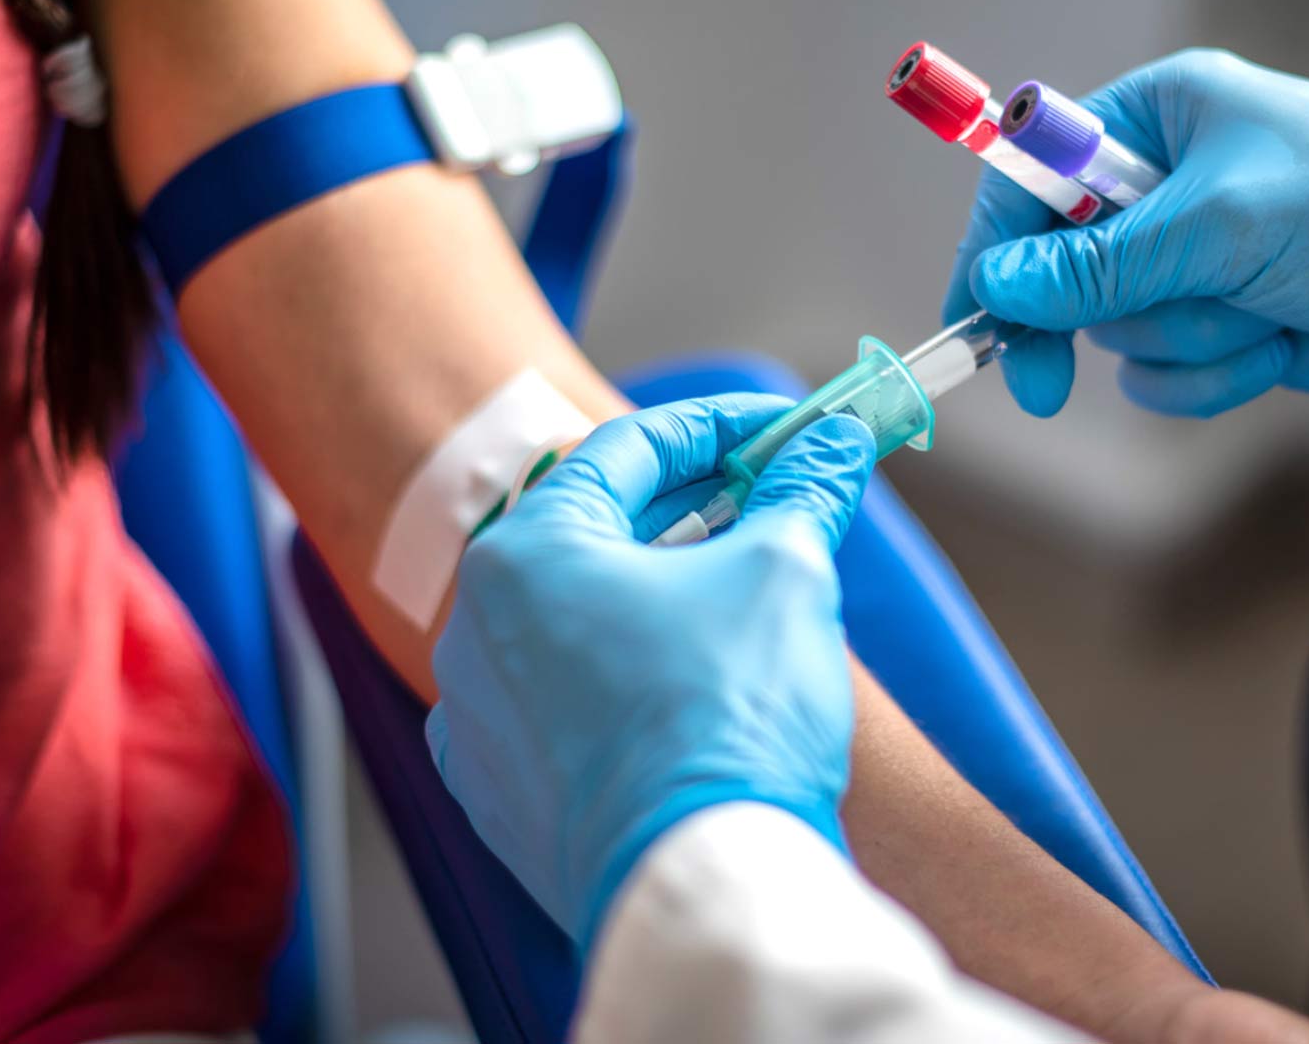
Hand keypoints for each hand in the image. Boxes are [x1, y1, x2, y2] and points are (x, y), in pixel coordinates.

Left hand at [425, 394, 876, 946]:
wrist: (702, 881)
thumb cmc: (727, 718)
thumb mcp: (783, 572)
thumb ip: (801, 492)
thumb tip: (835, 445)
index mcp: (524, 554)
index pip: (627, 451)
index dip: (720, 428)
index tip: (784, 430)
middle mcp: (474, 630)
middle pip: (593, 533)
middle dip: (691, 509)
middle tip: (770, 499)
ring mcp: (475, 719)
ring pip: (571, 621)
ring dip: (652, 595)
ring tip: (735, 594)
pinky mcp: (497, 794)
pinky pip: (556, 706)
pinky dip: (618, 678)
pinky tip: (682, 688)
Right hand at [946, 48, 1308, 416]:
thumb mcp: (1221, 226)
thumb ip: (1100, 262)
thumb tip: (997, 284)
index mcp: (1162, 117)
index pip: (1034, 178)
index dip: (996, 250)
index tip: (975, 321)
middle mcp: (1170, 185)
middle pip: (1065, 270)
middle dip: (1100, 317)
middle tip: (1044, 387)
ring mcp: (1200, 260)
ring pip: (1122, 332)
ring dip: (1189, 340)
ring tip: (1267, 311)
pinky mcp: (1229, 323)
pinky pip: (1169, 375)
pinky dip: (1216, 375)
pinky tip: (1282, 346)